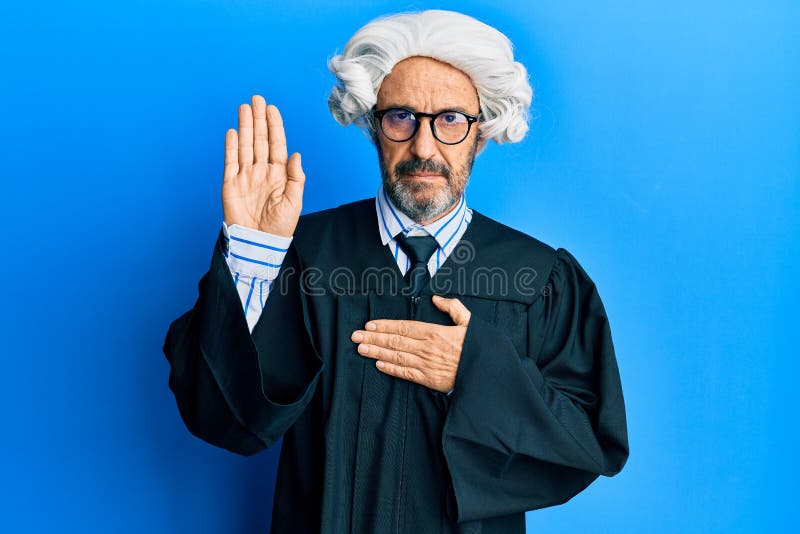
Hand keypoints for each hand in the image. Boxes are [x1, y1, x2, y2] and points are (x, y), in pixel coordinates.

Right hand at [222, 94, 304, 236]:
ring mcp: (245, 176)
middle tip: (257, 99)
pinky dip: (231, 146)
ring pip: (244, 146)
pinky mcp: (230, 184)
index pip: (276, 144)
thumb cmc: (280, 227)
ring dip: (244, 126)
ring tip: (245, 108)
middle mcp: (261, 171)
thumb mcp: (294, 202)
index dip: (274, 126)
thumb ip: (296, 177)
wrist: (259, 243)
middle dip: (258, 119)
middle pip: (259, 140)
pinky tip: (232, 131)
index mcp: (279, 174)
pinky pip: (230, 161)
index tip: (272, 108)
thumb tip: (296, 154)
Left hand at [350, 295, 471, 392]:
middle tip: (355, 336)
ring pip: (396, 356)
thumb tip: (436, 298)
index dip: (385, 326)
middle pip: (395, 341)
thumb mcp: (470, 322)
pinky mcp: (429, 379)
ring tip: (361, 349)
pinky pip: (405, 373)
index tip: (370, 325)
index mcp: (435, 332)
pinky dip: (391, 369)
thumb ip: (453, 307)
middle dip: (373, 338)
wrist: (487, 373)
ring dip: (376, 352)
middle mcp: (427, 348)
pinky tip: (378, 365)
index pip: (404, 327)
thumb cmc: (479, 347)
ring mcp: (426, 364)